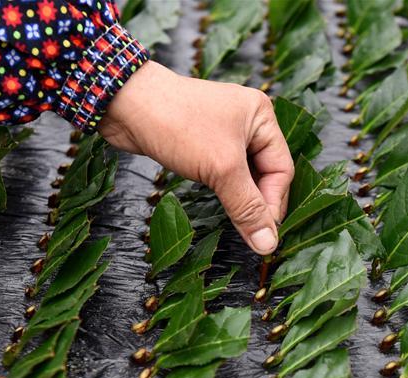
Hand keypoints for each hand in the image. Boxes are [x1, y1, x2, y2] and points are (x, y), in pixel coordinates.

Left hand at [98, 61, 292, 254]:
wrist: (126, 103)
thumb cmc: (178, 125)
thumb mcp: (221, 169)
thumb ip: (247, 207)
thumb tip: (268, 244)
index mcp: (261, 117)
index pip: (281, 169)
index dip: (273, 204)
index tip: (263, 235)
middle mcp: (247, 122)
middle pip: (265, 173)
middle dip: (259, 202)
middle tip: (253, 235)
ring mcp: (224, 131)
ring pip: (243, 175)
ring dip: (241, 198)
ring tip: (239, 224)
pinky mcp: (202, 142)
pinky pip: (223, 172)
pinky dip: (224, 191)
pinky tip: (221, 206)